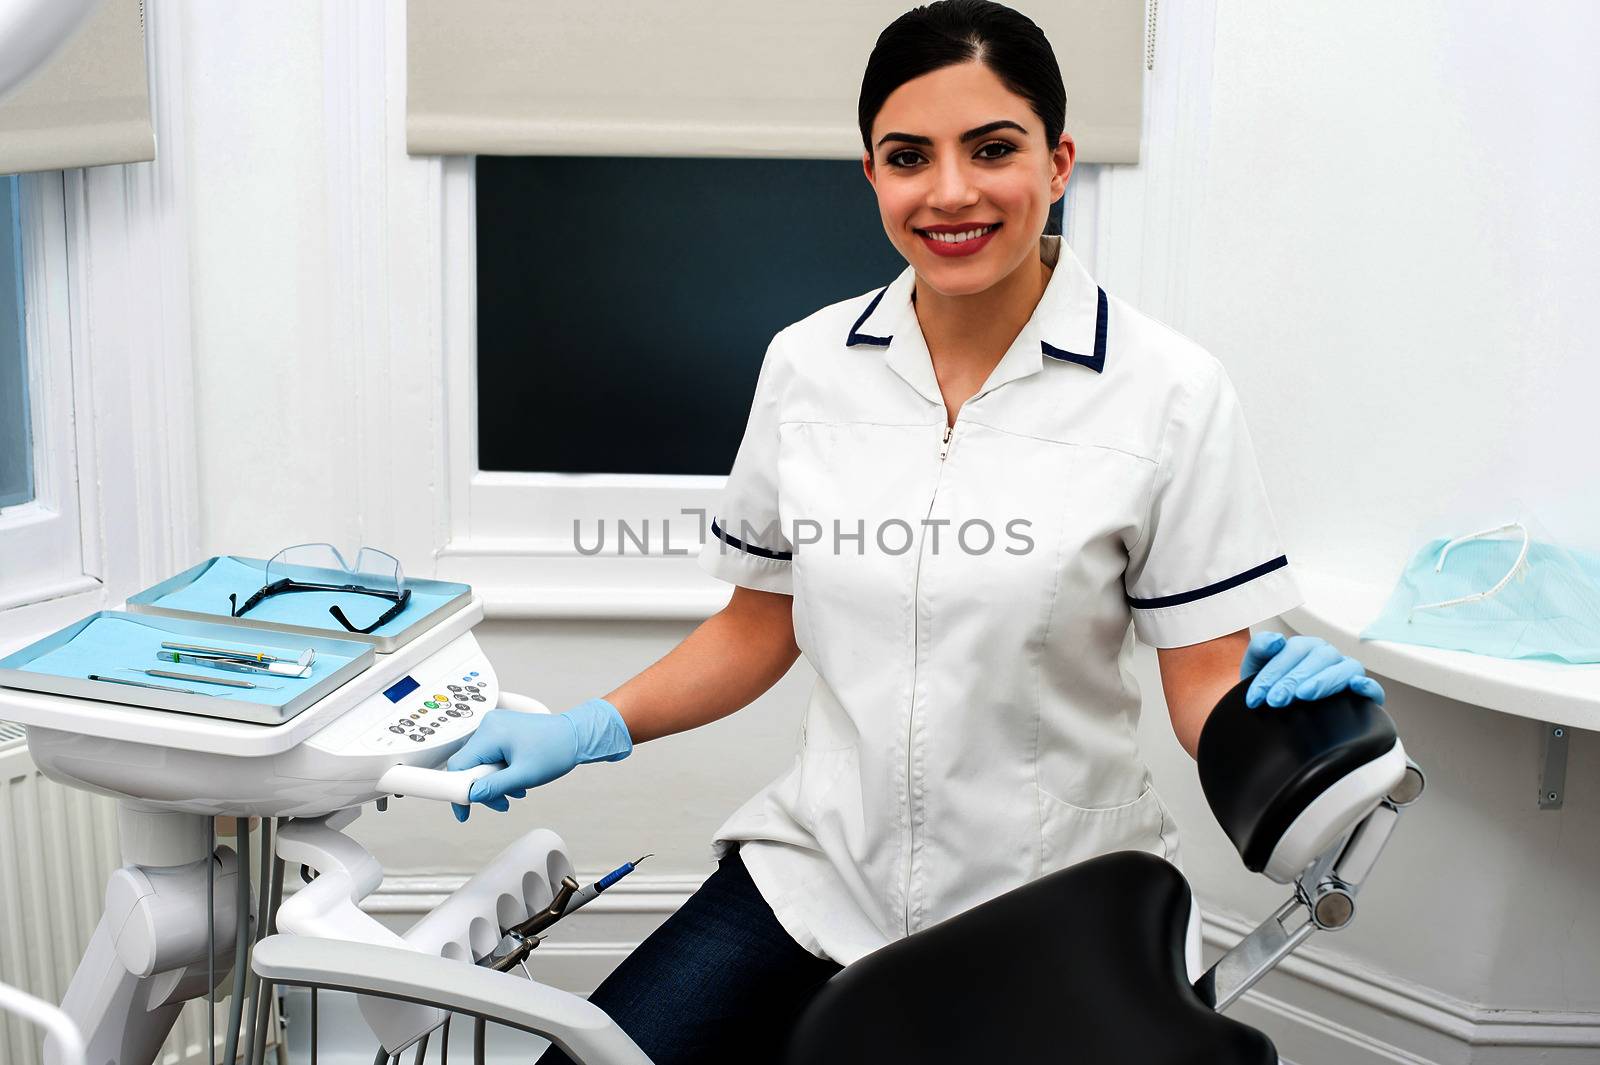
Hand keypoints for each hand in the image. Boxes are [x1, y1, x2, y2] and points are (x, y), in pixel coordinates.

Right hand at [446, 697, 632, 820]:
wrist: (577, 736)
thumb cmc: (556, 751)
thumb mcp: (523, 776)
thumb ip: (493, 787)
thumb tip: (471, 796)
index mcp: (490, 733)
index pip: (458, 766)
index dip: (459, 792)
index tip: (464, 811)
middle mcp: (489, 725)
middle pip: (469, 765)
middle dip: (483, 789)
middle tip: (501, 804)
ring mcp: (495, 725)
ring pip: (481, 762)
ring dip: (494, 782)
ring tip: (515, 792)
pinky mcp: (502, 729)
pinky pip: (491, 754)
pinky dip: (500, 771)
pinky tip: (516, 780)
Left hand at [1240, 632, 1384, 708]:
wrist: (1277, 716)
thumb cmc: (1271, 690)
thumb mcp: (1256, 669)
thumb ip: (1260, 649)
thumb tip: (1276, 640)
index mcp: (1305, 647)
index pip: (1292, 650)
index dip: (1272, 672)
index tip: (1257, 696)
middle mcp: (1328, 656)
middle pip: (1317, 659)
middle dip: (1292, 679)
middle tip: (1275, 700)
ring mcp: (1348, 673)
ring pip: (1345, 668)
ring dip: (1324, 680)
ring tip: (1303, 695)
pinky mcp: (1365, 695)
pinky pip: (1373, 687)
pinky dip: (1367, 686)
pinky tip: (1355, 687)